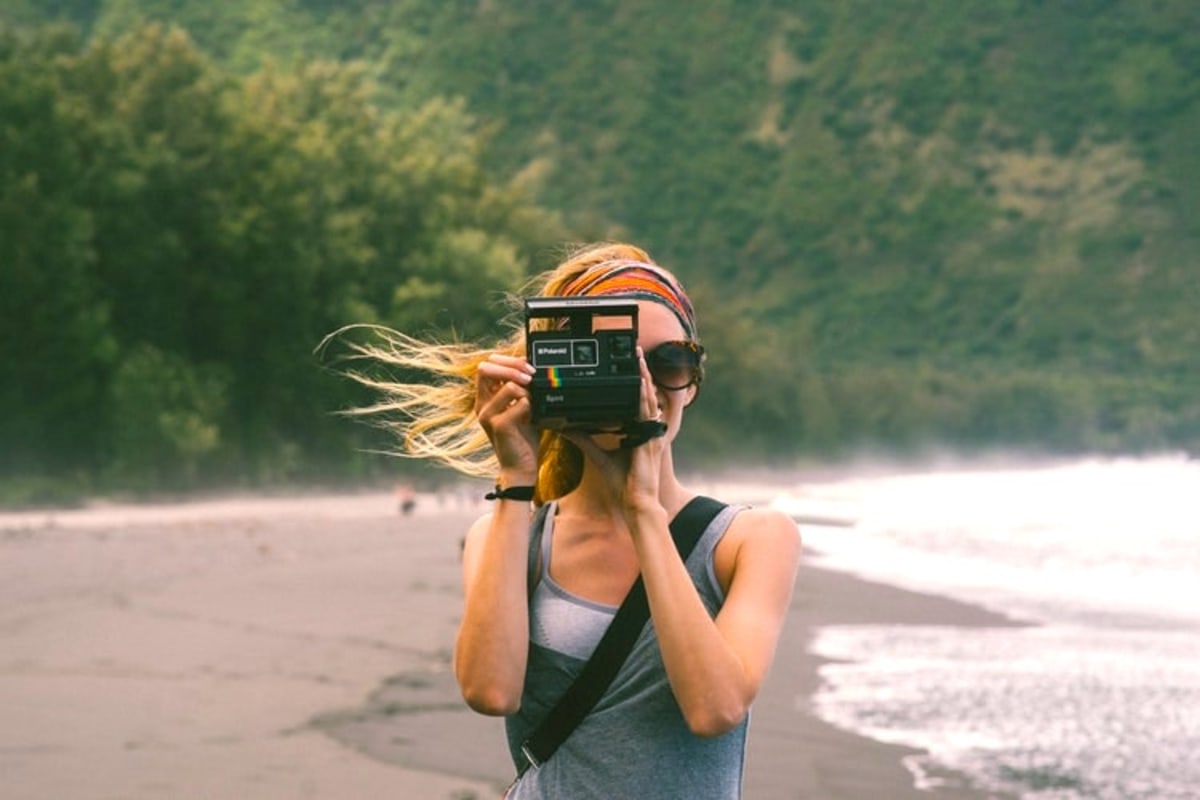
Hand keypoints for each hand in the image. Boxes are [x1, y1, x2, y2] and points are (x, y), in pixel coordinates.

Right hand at [474, 354, 538, 478]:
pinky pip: (520, 403)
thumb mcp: (521, 407)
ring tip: (533, 403)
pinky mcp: (498, 426)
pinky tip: (532, 417)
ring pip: (508, 386)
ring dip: (527, 390)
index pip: (487, 365)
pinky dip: (531, 406)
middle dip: (513, 367)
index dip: (507, 360)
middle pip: (486, 368)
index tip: (527, 366)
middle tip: (531, 376)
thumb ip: (521, 388)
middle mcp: (481, 405)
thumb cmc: (523, 437)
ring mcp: (487, 415)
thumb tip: (529, 365)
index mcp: (485, 398)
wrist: (521, 467)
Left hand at [566, 347, 666, 514]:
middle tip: (635, 351)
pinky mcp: (650, 440)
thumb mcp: (598, 455)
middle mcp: (647, 429)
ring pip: (648, 398)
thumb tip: (564, 425)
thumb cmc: (623, 484)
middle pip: (644, 394)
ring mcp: (651, 433)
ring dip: (644, 377)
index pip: (635, 401)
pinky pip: (648, 413)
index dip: (634, 382)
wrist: (635, 503)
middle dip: (640, 372)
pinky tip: (641, 383)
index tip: (628, 365)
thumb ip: (583, 439)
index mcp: (638, 432)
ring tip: (639, 358)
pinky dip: (644, 397)